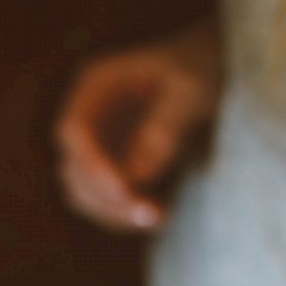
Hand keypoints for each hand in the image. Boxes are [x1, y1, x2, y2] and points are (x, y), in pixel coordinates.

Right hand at [53, 25, 220, 232]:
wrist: (212, 70)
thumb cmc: (201, 68)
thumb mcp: (191, 88)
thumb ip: (165, 126)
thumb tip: (138, 175)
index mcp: (97, 86)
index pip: (74, 131)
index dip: (92, 165)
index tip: (124, 190)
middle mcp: (89, 119)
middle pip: (73, 171)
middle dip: (106, 199)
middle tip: (150, 214)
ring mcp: (99, 148)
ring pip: (85, 195)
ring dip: (115, 214)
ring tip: (159, 217)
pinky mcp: (115, 172)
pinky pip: (107, 205)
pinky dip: (128, 217)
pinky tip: (161, 214)